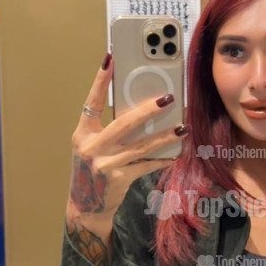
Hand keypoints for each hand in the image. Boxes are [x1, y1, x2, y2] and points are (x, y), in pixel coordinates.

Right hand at [65, 55, 187, 262]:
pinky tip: (176, 154)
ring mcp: (105, 164)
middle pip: (123, 124)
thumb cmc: (92, 170)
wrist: (85, 206)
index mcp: (82, 133)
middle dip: (147, 110)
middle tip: (168, 98)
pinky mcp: (119, 179)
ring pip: (140, 146)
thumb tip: (139, 110)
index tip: (110, 58)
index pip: (92, 102)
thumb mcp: (92, 146)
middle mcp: (91, 147)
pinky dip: (162, 160)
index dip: (100, 80)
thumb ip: (107, 129)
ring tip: (183, 127)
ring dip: (164, 136)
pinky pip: (146, 165)